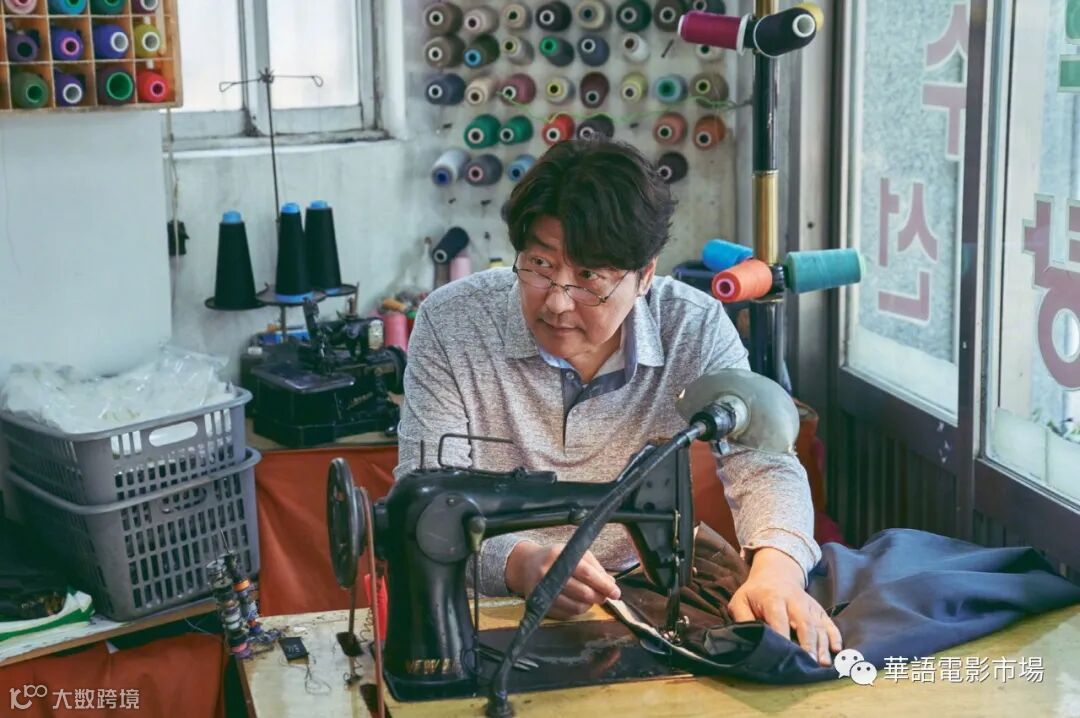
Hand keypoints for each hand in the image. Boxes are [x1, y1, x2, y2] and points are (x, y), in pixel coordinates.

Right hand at [505, 541, 620, 619]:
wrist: (526, 565)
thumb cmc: (556, 557)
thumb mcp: (574, 552)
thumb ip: (594, 567)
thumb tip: (611, 584)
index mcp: (557, 556)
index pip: (586, 573)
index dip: (603, 584)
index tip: (616, 592)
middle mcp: (547, 574)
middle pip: (582, 593)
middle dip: (599, 596)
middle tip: (605, 596)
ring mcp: (542, 592)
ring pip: (576, 607)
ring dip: (590, 605)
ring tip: (592, 597)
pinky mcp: (540, 605)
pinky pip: (567, 614)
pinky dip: (578, 610)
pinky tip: (580, 602)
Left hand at [728, 547, 841, 666]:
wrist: (776, 573)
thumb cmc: (755, 593)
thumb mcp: (740, 601)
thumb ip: (742, 618)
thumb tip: (747, 638)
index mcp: (773, 598)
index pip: (779, 619)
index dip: (783, 637)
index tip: (784, 655)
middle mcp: (795, 601)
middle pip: (804, 623)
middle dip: (807, 644)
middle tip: (809, 663)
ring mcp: (809, 606)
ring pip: (819, 625)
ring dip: (822, 644)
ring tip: (823, 663)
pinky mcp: (819, 610)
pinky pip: (830, 623)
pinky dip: (835, 636)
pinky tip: (837, 650)